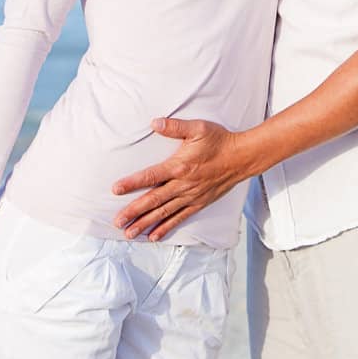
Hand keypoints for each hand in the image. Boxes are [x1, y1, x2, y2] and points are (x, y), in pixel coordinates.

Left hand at [111, 118, 255, 241]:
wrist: (242, 157)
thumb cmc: (219, 141)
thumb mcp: (198, 128)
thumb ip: (175, 127)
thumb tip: (154, 122)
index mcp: (180, 166)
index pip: (151, 176)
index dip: (132, 183)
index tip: (116, 189)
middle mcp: (183, 185)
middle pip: (153, 200)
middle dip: (134, 212)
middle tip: (117, 222)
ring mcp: (191, 196)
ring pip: (164, 213)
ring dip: (145, 223)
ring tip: (130, 233)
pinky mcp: (198, 203)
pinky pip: (179, 218)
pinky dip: (165, 228)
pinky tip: (154, 236)